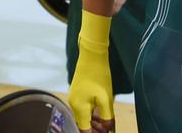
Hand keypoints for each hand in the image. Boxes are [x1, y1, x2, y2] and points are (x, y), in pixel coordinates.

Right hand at [69, 10, 114, 132]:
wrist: (92, 56)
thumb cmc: (99, 77)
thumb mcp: (106, 99)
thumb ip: (106, 118)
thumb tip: (108, 130)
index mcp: (79, 108)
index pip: (84, 130)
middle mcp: (73, 104)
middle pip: (83, 123)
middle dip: (95, 129)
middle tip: (108, 130)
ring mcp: (74, 97)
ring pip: (84, 116)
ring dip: (94, 121)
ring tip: (107, 124)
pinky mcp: (77, 92)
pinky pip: (83, 108)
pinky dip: (92, 113)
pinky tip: (101, 113)